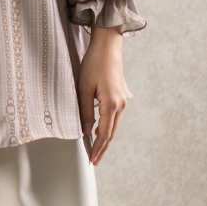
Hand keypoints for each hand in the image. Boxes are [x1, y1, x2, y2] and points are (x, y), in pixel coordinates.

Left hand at [77, 23, 126, 165]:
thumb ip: (85, 111)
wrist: (108, 45)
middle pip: (111, 133)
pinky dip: (107, 126)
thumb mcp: (84, 87)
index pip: (104, 134)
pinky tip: (99, 129)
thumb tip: (85, 131)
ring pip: (113, 125)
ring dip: (105, 137)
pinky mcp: (120, 95)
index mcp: (111, 104)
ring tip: (95, 149)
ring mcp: (122, 100)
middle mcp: (120, 105)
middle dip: (102, 147)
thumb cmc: (94, 63)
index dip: (98, 149)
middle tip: (94, 160)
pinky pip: (114, 116)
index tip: (92, 160)